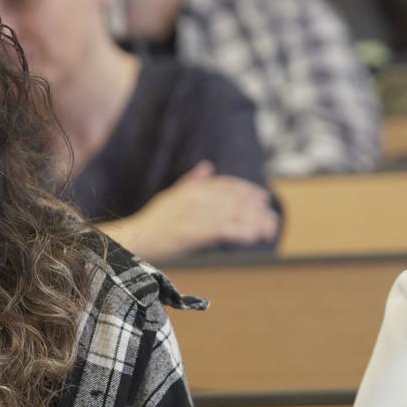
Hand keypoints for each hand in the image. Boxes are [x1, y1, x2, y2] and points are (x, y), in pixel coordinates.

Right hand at [113, 162, 280, 261]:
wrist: (133, 240)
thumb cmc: (153, 222)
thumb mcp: (171, 196)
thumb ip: (191, 181)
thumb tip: (208, 166)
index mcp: (191, 190)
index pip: (226, 185)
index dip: (247, 191)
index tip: (263, 199)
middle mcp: (193, 199)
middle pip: (233, 200)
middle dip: (256, 209)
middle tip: (272, 219)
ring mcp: (192, 215)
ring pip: (232, 215)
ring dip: (254, 223)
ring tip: (268, 230)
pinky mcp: (190, 233)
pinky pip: (222, 230)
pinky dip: (240, 232)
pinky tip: (253, 237)